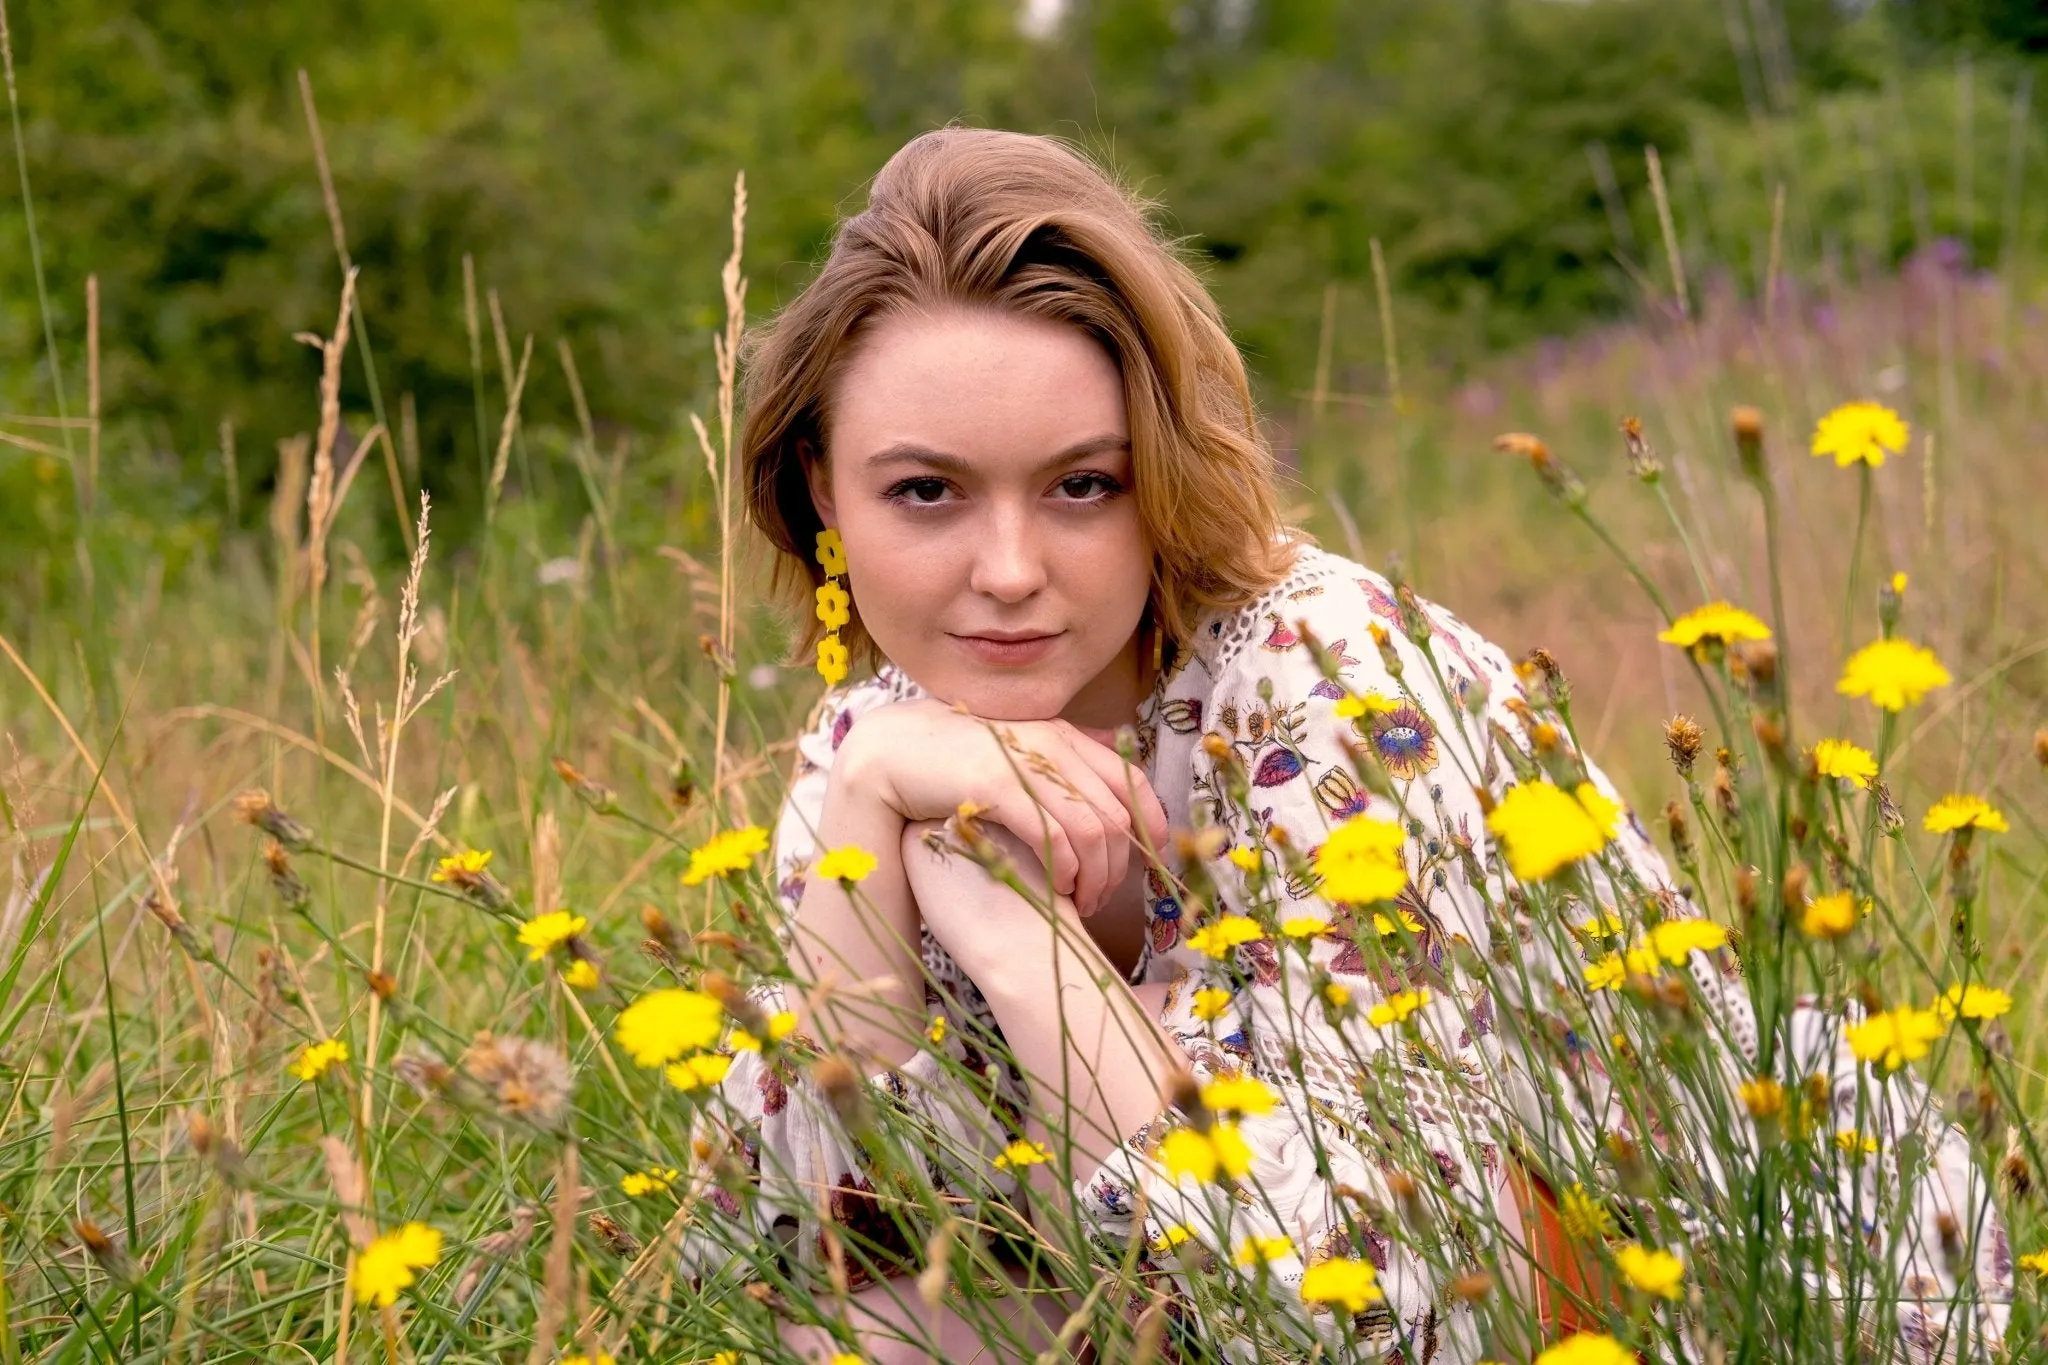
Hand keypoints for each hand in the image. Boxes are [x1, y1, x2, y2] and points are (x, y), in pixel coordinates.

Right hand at [835, 697, 1168, 917]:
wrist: (894, 751)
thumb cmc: (953, 758)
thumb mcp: (1013, 753)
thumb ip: (1053, 765)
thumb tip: (1095, 790)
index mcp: (1062, 735)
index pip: (1130, 779)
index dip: (1151, 822)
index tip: (1153, 857)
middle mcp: (1052, 744)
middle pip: (1116, 813)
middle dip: (1119, 865)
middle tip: (1103, 897)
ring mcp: (1026, 764)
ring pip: (1093, 829)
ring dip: (1095, 875)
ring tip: (1080, 901)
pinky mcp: (999, 787)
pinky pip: (1053, 835)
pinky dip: (1066, 867)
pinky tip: (1058, 888)